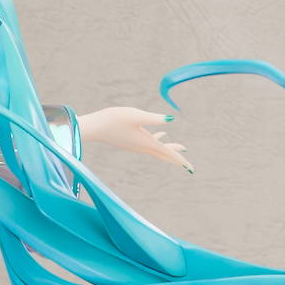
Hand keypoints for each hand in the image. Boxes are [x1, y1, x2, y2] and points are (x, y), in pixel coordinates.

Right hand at [77, 106, 192, 172]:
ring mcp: (135, 145)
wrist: (94, 127)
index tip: (191, 170)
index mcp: (146, 142)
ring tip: (180, 148)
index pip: (167, 153)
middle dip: (177, 158)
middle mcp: (142, 147)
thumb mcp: (135, 115)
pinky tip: (161, 134)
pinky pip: (149, 144)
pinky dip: (158, 141)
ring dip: (169, 149)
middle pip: (164, 154)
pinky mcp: (130, 141)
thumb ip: (153, 118)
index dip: (180, 160)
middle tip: (189, 167)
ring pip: (157, 149)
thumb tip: (171, 119)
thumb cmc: (113, 119)